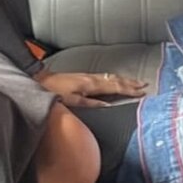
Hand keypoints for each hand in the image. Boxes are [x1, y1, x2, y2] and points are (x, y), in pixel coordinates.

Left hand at [32, 70, 147, 107]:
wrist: (39, 81)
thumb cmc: (53, 92)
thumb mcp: (72, 101)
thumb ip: (90, 104)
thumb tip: (107, 106)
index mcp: (91, 84)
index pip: (115, 87)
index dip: (129, 89)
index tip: (142, 91)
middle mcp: (91, 78)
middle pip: (115, 80)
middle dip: (130, 82)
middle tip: (144, 85)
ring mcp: (87, 76)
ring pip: (110, 77)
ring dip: (124, 80)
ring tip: (134, 82)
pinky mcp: (83, 77)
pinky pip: (104, 77)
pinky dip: (114, 79)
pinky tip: (115, 81)